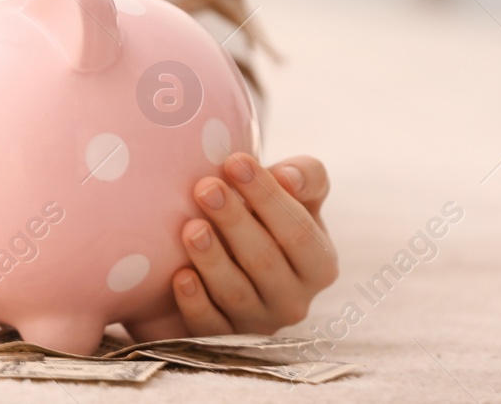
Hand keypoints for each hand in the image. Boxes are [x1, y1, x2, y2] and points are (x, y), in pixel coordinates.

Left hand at [171, 153, 336, 333]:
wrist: (235, 251)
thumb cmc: (268, 215)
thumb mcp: (295, 194)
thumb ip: (305, 176)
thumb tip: (288, 177)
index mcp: (320, 264)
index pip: (299, 233)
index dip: (267, 197)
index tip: (235, 162)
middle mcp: (295, 300)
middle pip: (265, 262)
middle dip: (234, 222)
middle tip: (205, 188)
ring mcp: (259, 323)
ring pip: (236, 294)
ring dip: (213, 260)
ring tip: (191, 228)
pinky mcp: (224, 338)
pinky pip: (210, 326)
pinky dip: (195, 303)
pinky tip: (181, 276)